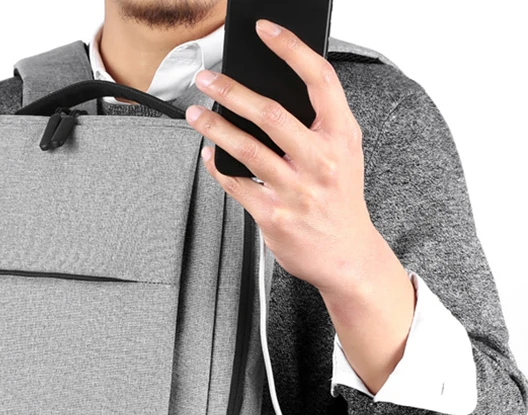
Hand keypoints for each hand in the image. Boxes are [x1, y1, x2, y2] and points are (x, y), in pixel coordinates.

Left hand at [184, 18, 380, 296]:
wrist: (346, 256)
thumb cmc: (340, 201)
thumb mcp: (345, 155)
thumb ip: (318, 124)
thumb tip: (269, 93)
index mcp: (342, 136)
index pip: (319, 80)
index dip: (291, 48)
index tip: (265, 30)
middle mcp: (320, 161)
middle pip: (271, 114)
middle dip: (232, 91)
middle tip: (207, 80)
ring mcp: (296, 191)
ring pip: (246, 150)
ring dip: (214, 128)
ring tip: (195, 114)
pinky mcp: (273, 217)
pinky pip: (236, 184)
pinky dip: (217, 166)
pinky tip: (208, 154)